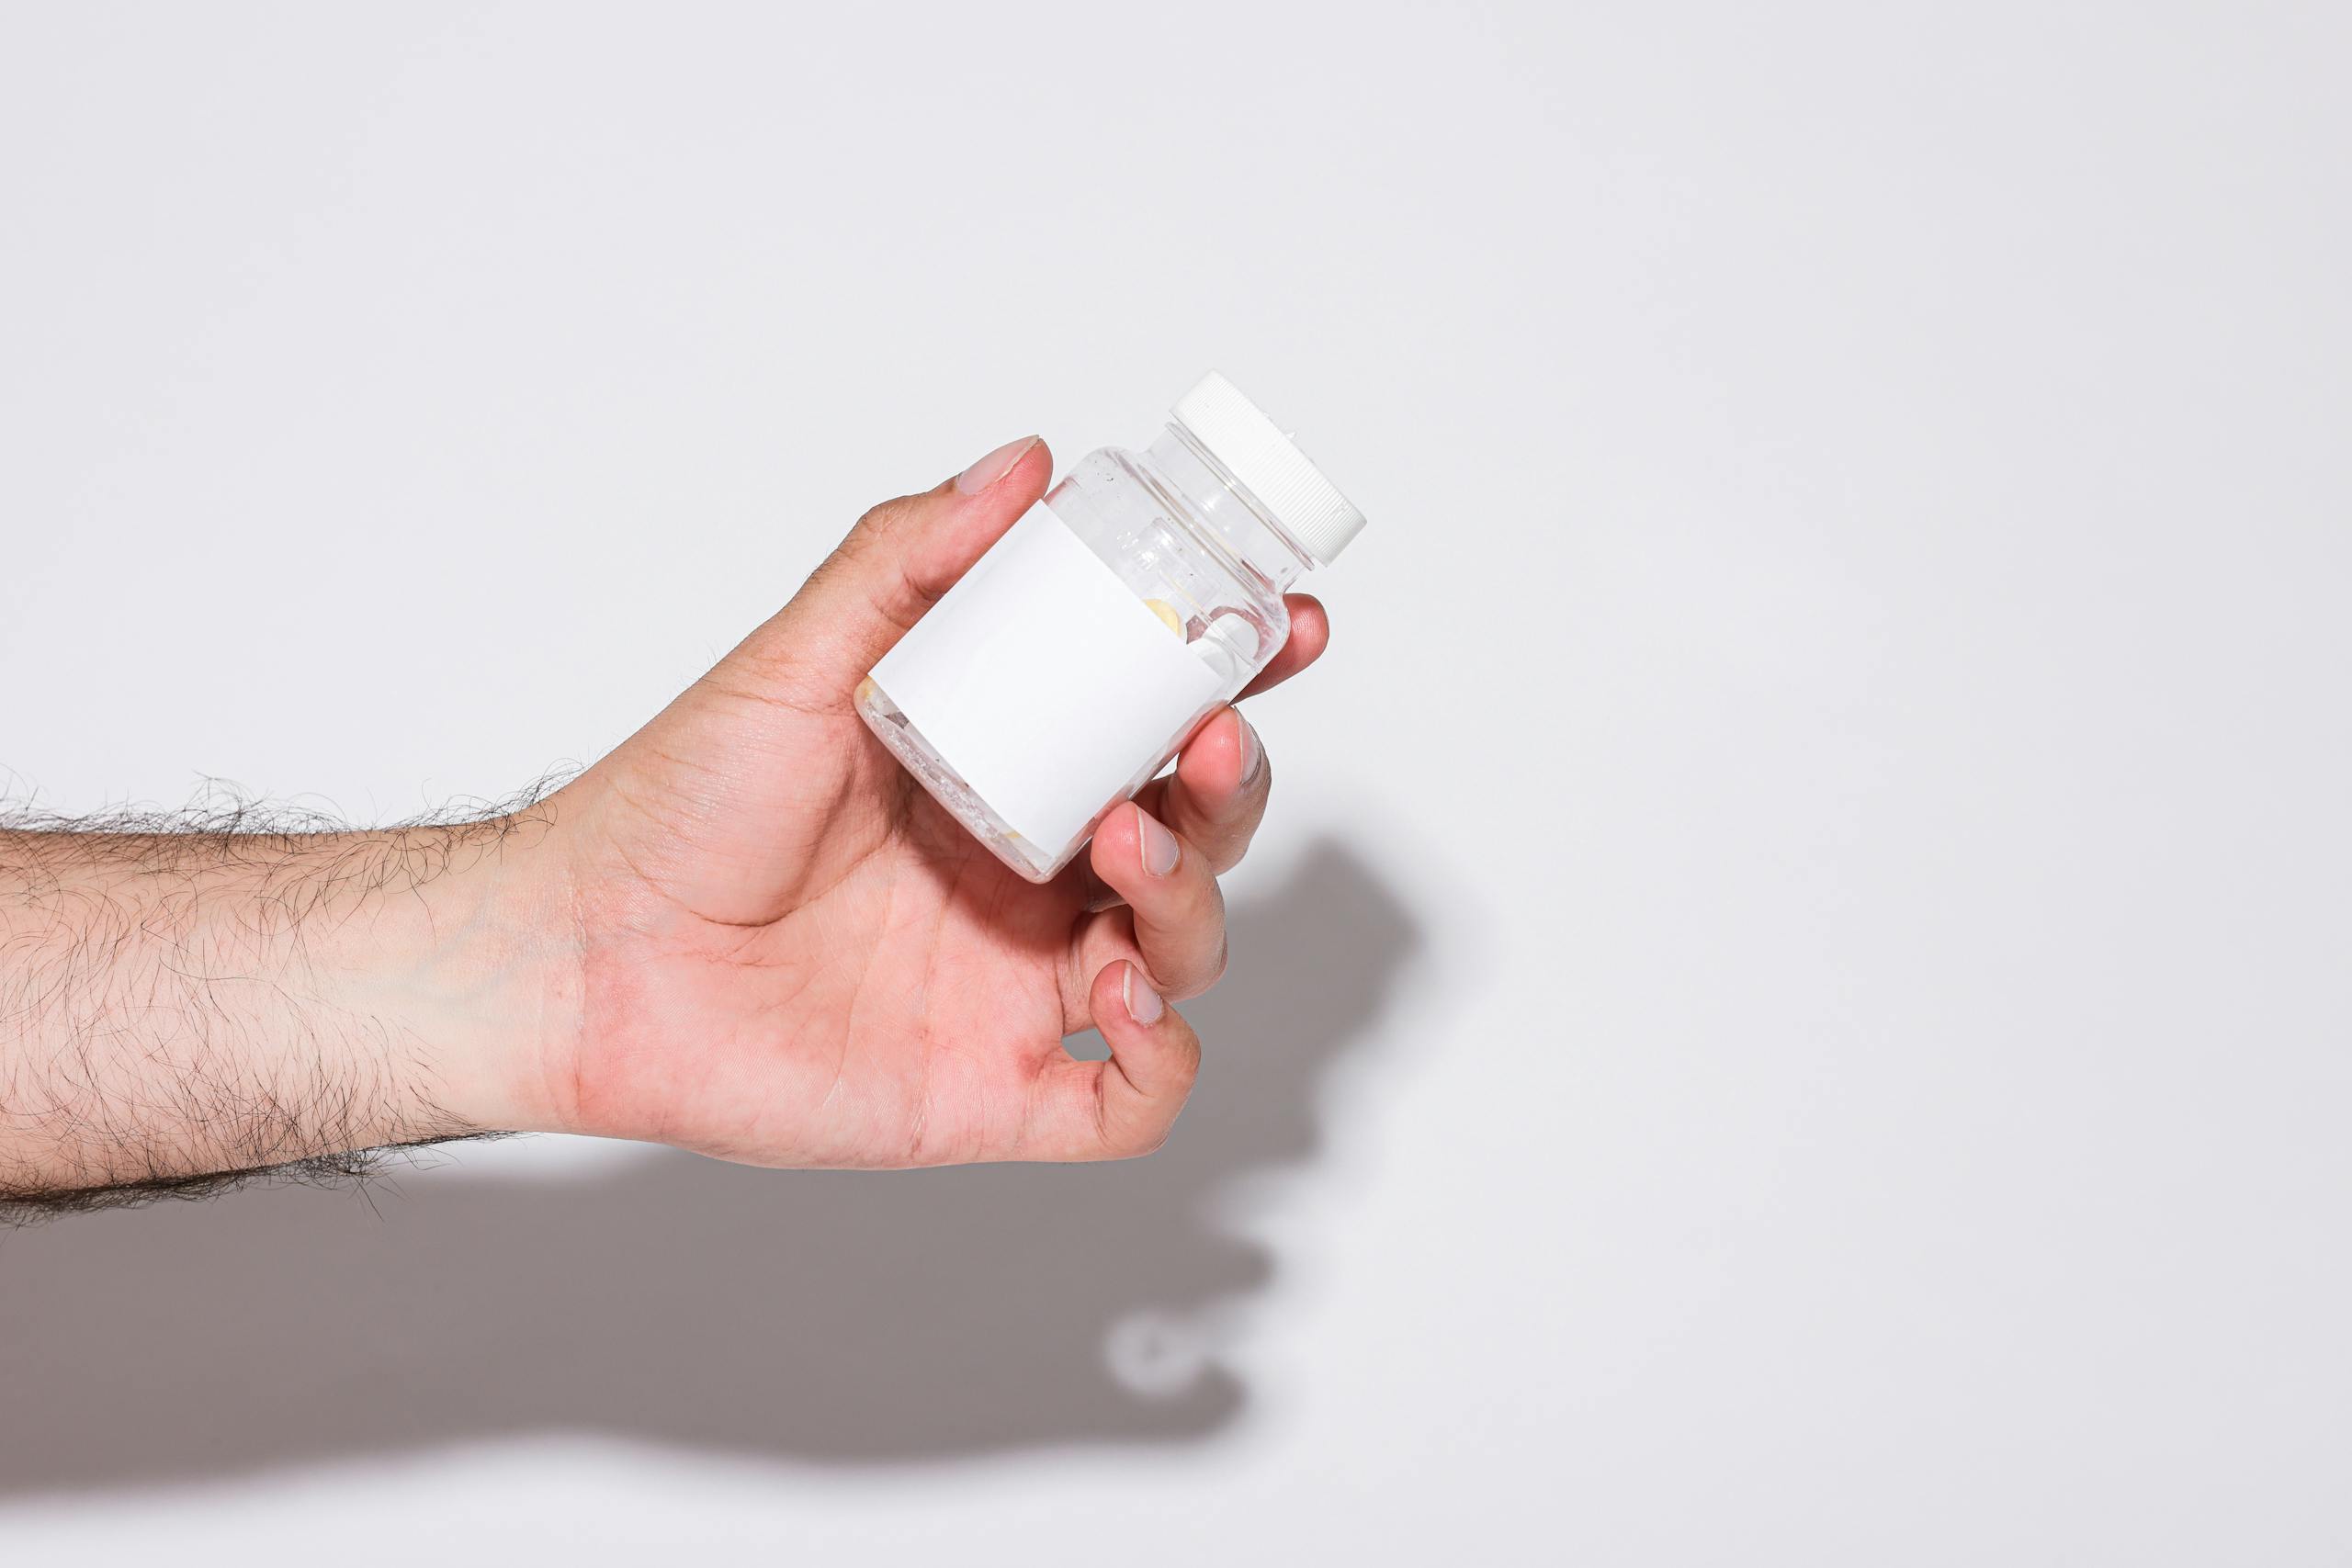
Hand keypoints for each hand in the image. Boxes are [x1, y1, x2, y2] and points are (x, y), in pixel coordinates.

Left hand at [508, 436, 1329, 1165]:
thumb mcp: (803, 656)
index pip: (1160, 724)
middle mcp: (1030, 878)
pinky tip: (1119, 998)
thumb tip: (1024, 465)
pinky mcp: (991, 1089)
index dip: (1241, 682)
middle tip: (1204, 742)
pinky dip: (1162, 1056)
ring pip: (1183, 954)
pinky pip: (1128, 1101)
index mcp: (1006, 772)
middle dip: (1233, 788)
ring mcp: (1017, 986)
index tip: (1286, 629)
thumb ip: (908, 557)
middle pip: (1199, 837)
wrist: (581, 953)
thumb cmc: (677, 805)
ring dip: (1191, 900)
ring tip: (1124, 848)